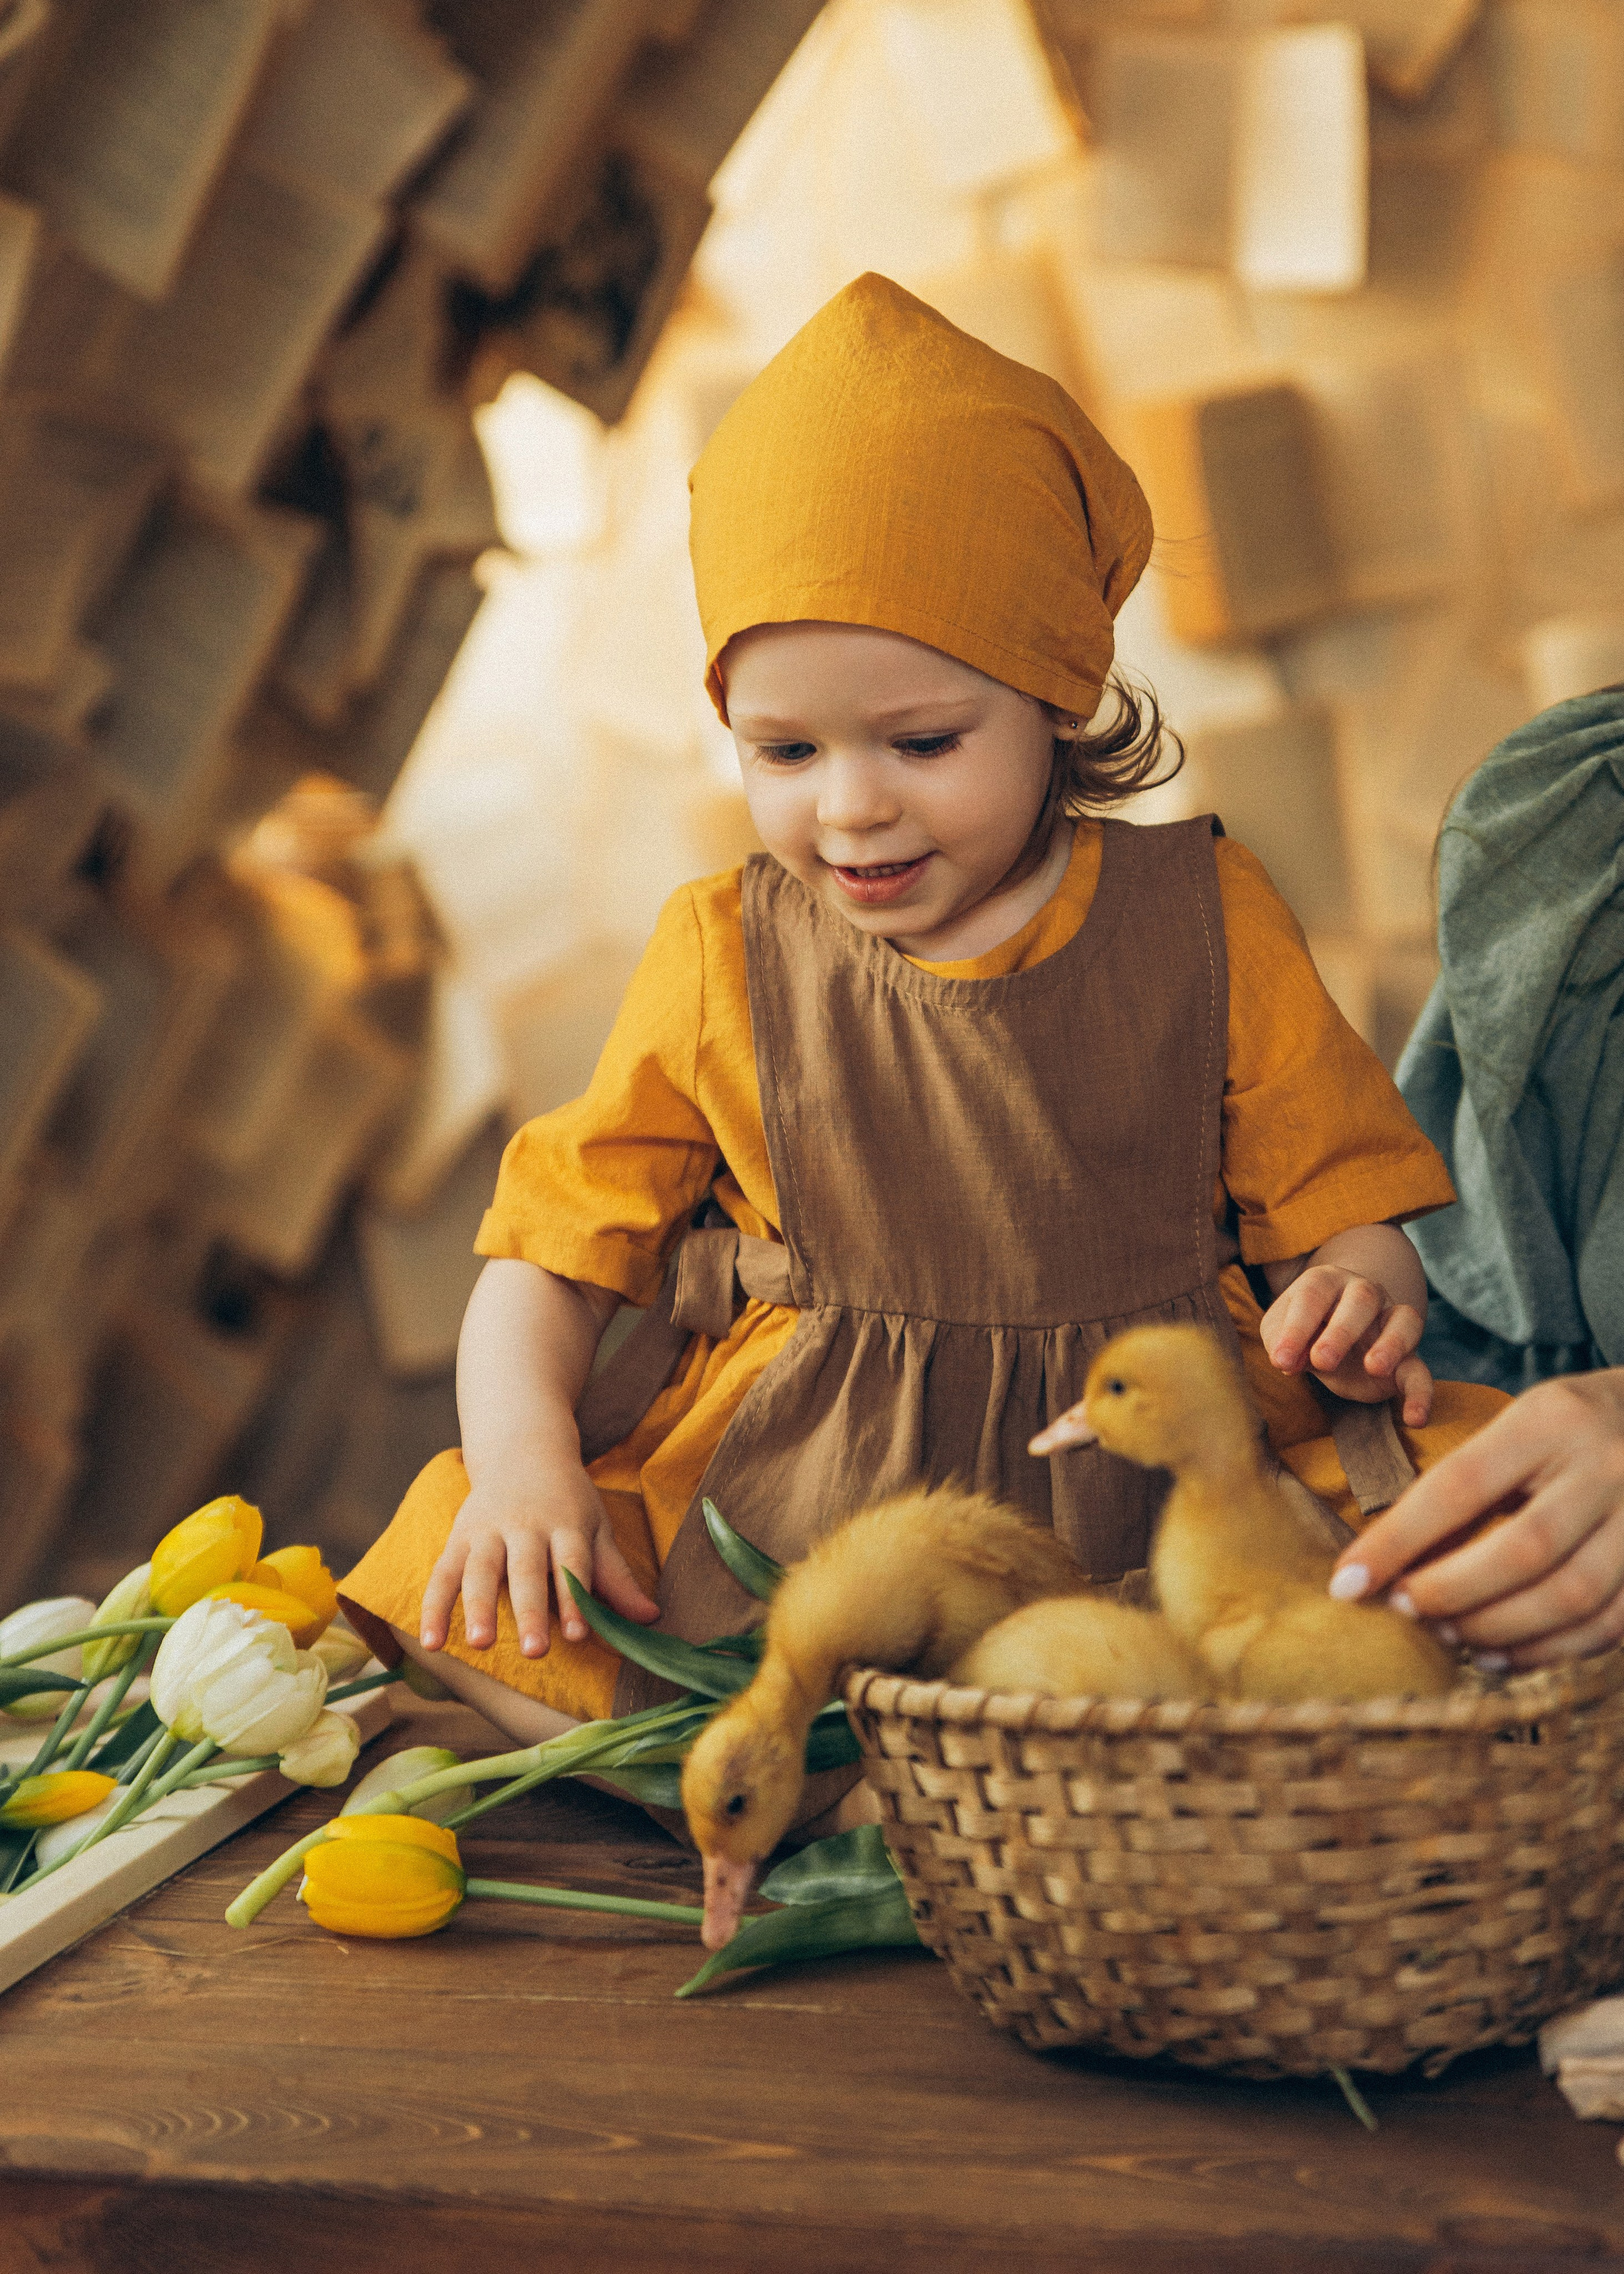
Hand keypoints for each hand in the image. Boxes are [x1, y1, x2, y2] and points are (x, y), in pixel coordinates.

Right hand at [418, 1458, 659, 1658]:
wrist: (522, 1449)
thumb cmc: (567, 1501)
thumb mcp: (596, 1529)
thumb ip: (617, 1577)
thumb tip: (651, 1619)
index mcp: (566, 1524)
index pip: (572, 1564)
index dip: (576, 1599)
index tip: (578, 1635)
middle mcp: (525, 1526)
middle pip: (527, 1571)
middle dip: (530, 1611)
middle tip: (535, 1651)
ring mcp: (488, 1530)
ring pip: (481, 1570)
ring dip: (479, 1608)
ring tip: (481, 1644)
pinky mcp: (459, 1537)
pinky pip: (442, 1574)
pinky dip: (433, 1607)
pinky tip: (430, 1643)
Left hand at [1260, 1263, 1431, 1425]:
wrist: (1334, 1342)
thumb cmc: (1303, 1331)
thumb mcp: (1278, 1333)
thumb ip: (1279, 1340)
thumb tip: (1287, 1360)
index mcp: (1326, 1282)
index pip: (1313, 1295)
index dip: (1297, 1327)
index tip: (1282, 1360)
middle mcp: (1364, 1293)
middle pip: (1362, 1298)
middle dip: (1342, 1330)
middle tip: (1322, 1360)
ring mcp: (1391, 1321)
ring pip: (1405, 1320)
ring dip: (1393, 1344)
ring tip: (1374, 1368)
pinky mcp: (1408, 1358)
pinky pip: (1422, 1371)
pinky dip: (1422, 1394)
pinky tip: (1415, 1419)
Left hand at [1327, 1371, 1623, 1668]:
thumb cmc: (1567, 1429)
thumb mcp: (1519, 1424)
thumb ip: (1468, 1479)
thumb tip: (1389, 1558)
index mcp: (1548, 1421)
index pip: (1459, 1484)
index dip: (1397, 1540)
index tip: (1346, 1582)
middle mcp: (1604, 1466)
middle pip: (1521, 1548)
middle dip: (1450, 1591)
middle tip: (1403, 1610)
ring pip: (1570, 1595)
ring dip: (1496, 1628)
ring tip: (1447, 1636)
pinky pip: (1607, 1624)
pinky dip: (1547, 1651)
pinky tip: (1500, 1655)